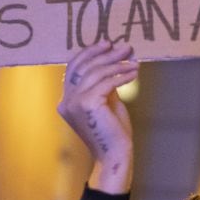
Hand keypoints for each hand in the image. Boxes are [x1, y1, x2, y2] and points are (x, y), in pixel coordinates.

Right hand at [58, 40, 138, 193]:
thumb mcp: (107, 103)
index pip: (73, 68)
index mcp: (67, 101)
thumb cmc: (114, 133)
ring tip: (134, 61)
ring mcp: (73, 103)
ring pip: (95, 73)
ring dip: (117, 64)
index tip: (107, 44)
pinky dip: (121, 76)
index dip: (89, 53)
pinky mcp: (86, 104)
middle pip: (83, 67)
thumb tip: (113, 61)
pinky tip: (133, 73)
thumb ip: (104, 85)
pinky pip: (105, 82)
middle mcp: (66, 101)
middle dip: (105, 54)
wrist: (116, 155)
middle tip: (125, 47)